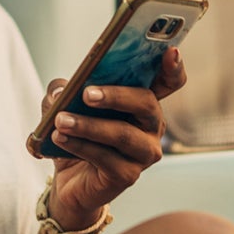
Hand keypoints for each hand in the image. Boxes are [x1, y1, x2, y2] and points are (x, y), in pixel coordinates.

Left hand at [42, 49, 187, 227]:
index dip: (174, 67)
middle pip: (146, 103)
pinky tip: (60, 139)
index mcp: (141, 101)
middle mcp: (151, 126)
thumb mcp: (62, 106)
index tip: (170, 51)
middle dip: (116, 95)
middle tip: (86, 94)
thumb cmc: (74, 135)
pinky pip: (106, 158)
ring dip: (89, 125)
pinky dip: (80, 146)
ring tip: (61, 120)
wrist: (68, 182)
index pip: (169, 82)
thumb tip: (60, 92)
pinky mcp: (128, 175)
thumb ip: (61, 91)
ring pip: (123, 134)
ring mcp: (144, 152)